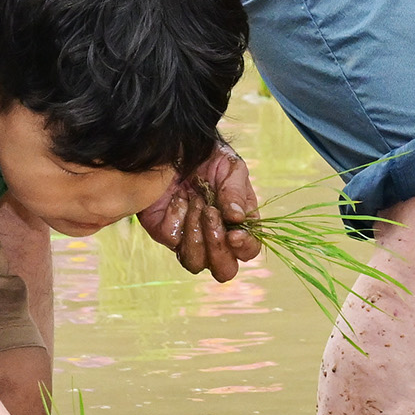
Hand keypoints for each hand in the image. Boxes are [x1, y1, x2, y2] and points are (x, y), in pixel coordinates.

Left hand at [137, 147, 262, 283]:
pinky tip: (177, 197)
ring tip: (196, 202)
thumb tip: (237, 218)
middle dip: (219, 249)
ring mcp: (189, 238)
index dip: (244, 247)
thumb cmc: (208, 155)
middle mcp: (215, 237)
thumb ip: (237, 191)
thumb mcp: (230, 166)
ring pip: (195, 263)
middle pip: (224, 270)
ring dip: (196, 234)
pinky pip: (172, 240)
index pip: (248, 250)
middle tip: (211, 215)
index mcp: (238, 224)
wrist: (173, 144)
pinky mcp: (165, 232)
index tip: (234, 233)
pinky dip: (177, 217)